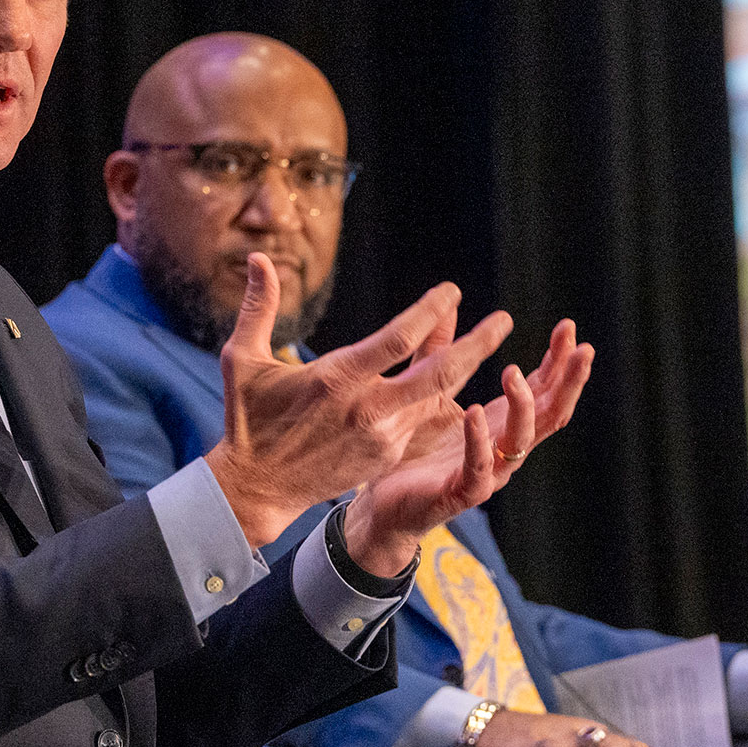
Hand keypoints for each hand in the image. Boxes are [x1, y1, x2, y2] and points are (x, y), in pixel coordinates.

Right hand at [202, 253, 511, 548]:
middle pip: (438, 376)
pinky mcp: (386, 455)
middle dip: (477, 345)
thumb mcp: (242, 360)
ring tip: (492, 339)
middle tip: (505, 320)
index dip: (429, 313)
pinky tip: (458, 375)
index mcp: (336, 379)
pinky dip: (440, 397)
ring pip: (436, 398)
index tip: (452, 290)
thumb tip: (258, 258)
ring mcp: (381, 436)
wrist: (259, 488)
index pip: (397, 340)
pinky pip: (420, 419)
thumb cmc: (248, 419)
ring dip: (466, 369)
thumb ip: (258, 307)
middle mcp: (366, 409)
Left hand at [341, 318, 593, 571]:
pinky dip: (478, 441)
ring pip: (522, 440)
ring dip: (521, 404)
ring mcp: (489, 472)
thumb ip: (440, 351)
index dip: (560, 360)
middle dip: (569, 381)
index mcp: (502, 423)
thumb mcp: (428, 391)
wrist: (384, 504)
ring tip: (511, 371)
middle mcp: (505, 447)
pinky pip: (479, 468)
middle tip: (580, 349)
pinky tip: (473, 412)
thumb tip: (447, 301)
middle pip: (550, 413)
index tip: (568, 327)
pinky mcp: (462, 493)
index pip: (543, 389)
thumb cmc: (412, 449)